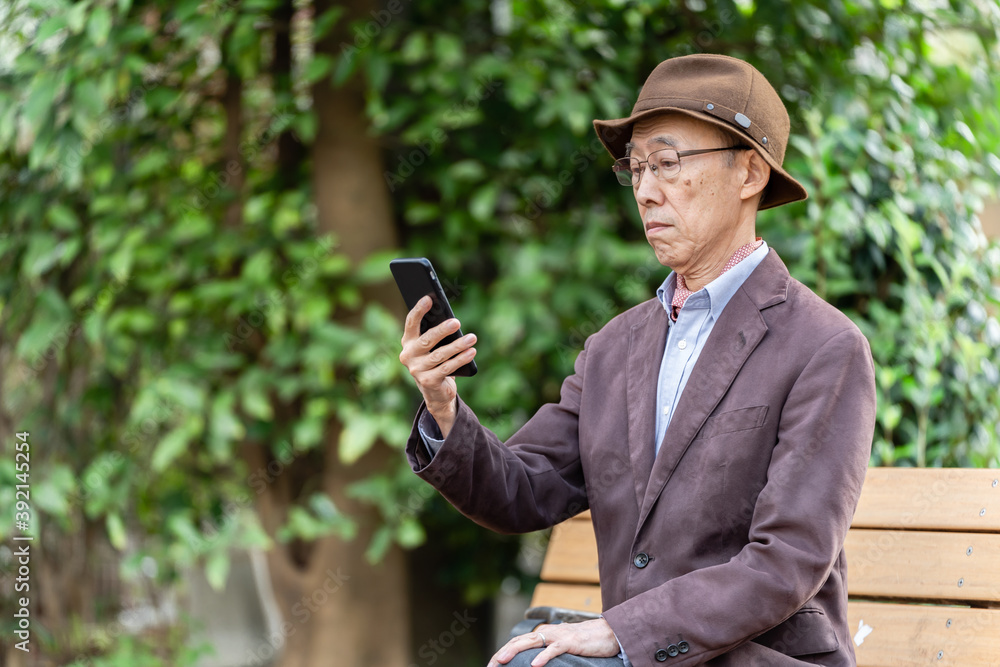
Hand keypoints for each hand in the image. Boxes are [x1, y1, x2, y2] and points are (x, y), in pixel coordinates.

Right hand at [399, 295, 477, 437]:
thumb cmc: (436, 361)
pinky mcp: (428, 381)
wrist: (436, 391)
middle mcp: (408, 355)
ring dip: (458, 345)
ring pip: (440, 354)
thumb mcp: (434, 346)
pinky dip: (461, 359)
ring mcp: (417, 369)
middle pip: (427, 339)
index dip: (419, 310)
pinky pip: (447, 367)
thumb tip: (452, 321)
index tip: (429, 298)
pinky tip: (472, 351)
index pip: (411, 323)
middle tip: (457, 322)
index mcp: (408, 341)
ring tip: (472, 337)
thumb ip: (436, 334)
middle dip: (442, 330)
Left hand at [488, 619, 619, 666]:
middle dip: (503, 653)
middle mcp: (548, 632)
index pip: (519, 642)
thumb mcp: (562, 648)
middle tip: (491, 665)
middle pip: (520, 640)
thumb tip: (533, 663)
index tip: (492, 664)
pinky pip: (554, 649)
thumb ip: (548, 652)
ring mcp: (558, 636)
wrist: (608, 634)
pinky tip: (535, 665)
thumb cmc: (585, 643)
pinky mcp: (571, 642)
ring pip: (532, 641)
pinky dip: (543, 656)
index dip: (504, 652)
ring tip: (502, 660)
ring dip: (515, 651)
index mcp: (544, 634)